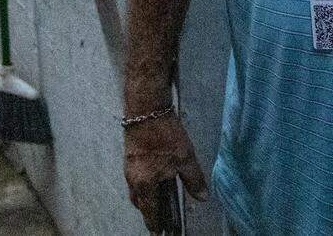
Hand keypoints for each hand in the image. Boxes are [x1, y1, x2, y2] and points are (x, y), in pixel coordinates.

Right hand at [124, 113, 208, 233]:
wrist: (146, 109)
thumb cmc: (165, 134)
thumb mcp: (185, 157)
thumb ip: (193, 180)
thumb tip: (202, 198)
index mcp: (145, 184)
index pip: (150, 211)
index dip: (155, 223)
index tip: (158, 232)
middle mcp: (133, 179)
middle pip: (140, 203)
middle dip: (149, 212)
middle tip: (157, 220)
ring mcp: (129, 167)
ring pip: (135, 191)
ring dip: (144, 199)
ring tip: (155, 202)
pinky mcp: (130, 156)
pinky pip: (134, 179)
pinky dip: (142, 186)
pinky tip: (151, 179)